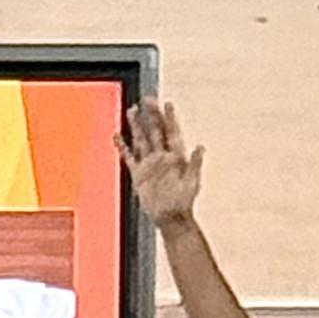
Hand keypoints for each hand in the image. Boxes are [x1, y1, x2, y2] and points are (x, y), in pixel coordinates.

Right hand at [115, 100, 202, 230]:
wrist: (171, 218)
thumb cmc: (184, 201)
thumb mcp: (193, 182)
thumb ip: (195, 163)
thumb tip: (200, 146)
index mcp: (176, 156)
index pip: (172, 132)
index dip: (170, 118)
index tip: (167, 103)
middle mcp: (162, 157)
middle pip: (155, 131)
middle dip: (151, 115)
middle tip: (147, 99)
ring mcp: (149, 164)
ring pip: (141, 140)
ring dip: (137, 126)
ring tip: (132, 110)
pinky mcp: (139, 174)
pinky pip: (129, 157)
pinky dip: (123, 147)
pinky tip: (117, 136)